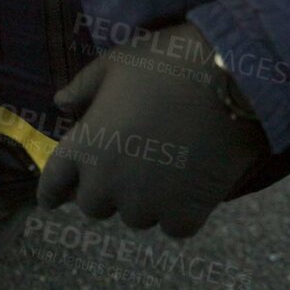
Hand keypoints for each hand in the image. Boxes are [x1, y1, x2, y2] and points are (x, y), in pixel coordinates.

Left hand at [36, 22, 270, 237]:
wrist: (236, 78)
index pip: (52, 185)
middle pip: (94, 206)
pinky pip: (173, 227)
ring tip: (166, 171)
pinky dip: (180, 213)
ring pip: (135, 217)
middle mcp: (107, 184)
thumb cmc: (170, 62)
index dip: (53, 191)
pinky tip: (192, 188)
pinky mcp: (185, 215)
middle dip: (106, 190)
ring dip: (144, 202)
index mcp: (84, 149)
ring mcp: (146, 204)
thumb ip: (83, 87)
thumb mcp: (116, 63)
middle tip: (131, 167)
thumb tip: (62, 103)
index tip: (56, 197)